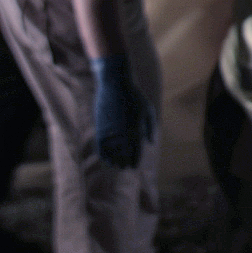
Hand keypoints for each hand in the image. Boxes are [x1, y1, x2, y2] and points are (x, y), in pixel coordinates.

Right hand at [90, 54, 153, 168]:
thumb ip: (149, 127)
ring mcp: (111, 127)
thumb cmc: (134, 96)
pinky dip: (102, 152)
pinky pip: (101, 143)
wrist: (115, 84)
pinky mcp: (100, 124)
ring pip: (111, 149)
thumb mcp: (147, 110)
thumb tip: (150, 142)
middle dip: (124, 161)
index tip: (134, 166)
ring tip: (116, 166)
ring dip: (113, 159)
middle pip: (123, 151)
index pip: (136, 148)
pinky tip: (105, 159)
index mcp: (136, 125)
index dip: (135, 159)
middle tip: (125, 168)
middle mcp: (123, 129)